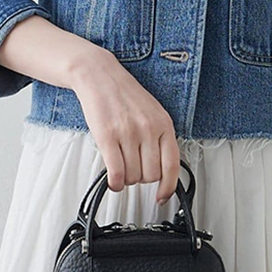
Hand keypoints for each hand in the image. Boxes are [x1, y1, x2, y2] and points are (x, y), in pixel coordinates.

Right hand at [70, 45, 181, 204]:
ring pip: (132, 176)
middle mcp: (148, 129)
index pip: (172, 165)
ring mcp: (128, 133)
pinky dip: (115, 183)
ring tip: (121, 169)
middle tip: (134, 172)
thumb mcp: (153, 112)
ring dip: (126, 180)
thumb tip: (163, 168)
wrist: (99, 75)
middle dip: (142, 179)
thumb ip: (160, 137)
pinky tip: (113, 180)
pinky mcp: (107, 137)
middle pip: (151, 175)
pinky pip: (116, 173)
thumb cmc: (125, 94)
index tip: (162, 196)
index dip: (168, 187)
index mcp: (164, 123)